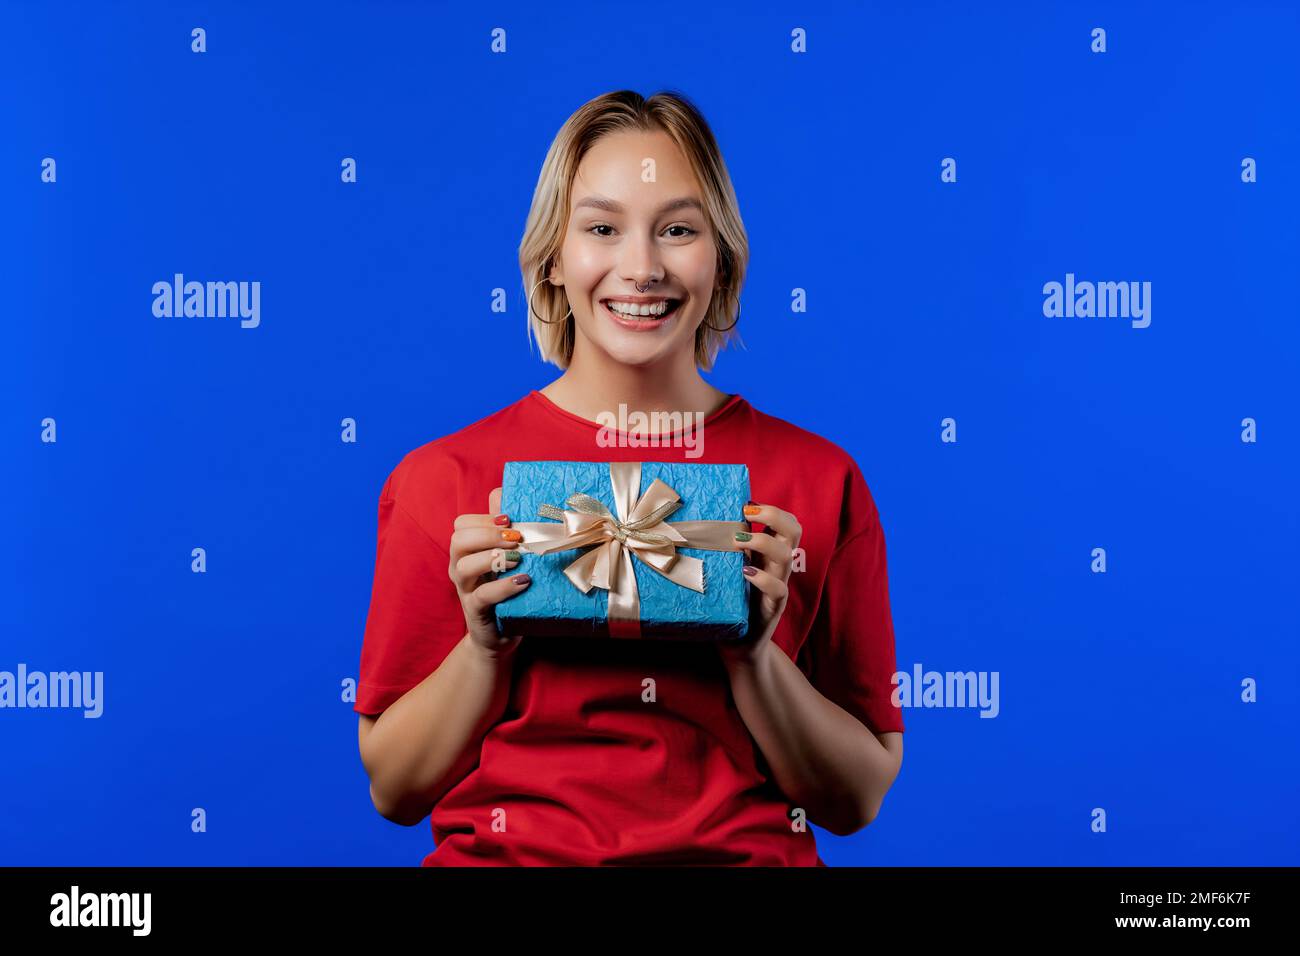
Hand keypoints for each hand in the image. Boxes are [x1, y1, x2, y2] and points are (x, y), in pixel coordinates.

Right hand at [448, 486, 530, 656]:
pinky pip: (482, 596)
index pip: (462, 524)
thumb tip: (514, 496)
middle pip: (458, 540)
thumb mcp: (509, 558)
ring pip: (464, 566)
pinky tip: (523, 581)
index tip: (510, 520)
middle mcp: (460, 567)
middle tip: (516, 538)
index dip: (485, 519)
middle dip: (488, 534)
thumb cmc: (508, 589)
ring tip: (518, 559)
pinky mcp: (475, 611)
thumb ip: (508, 531)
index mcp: (467, 551)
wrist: (502, 634)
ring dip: (493, 558)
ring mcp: (465, 590)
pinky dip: (503, 587)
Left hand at [718, 500, 799, 666]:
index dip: (772, 509)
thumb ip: (723, 549)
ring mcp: (777, 586)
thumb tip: (697, 523)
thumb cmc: (727, 602)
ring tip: (738, 541)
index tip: (746, 505)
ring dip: (762, 542)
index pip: (786, 523)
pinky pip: (778, 589)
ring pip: (787, 555)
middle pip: (794, 531)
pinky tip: (745, 573)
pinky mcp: (773, 607)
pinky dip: (763, 578)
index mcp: (768, 554)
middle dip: (774, 515)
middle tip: (747, 513)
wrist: (736, 644)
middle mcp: (777, 566)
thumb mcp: (726, 569)